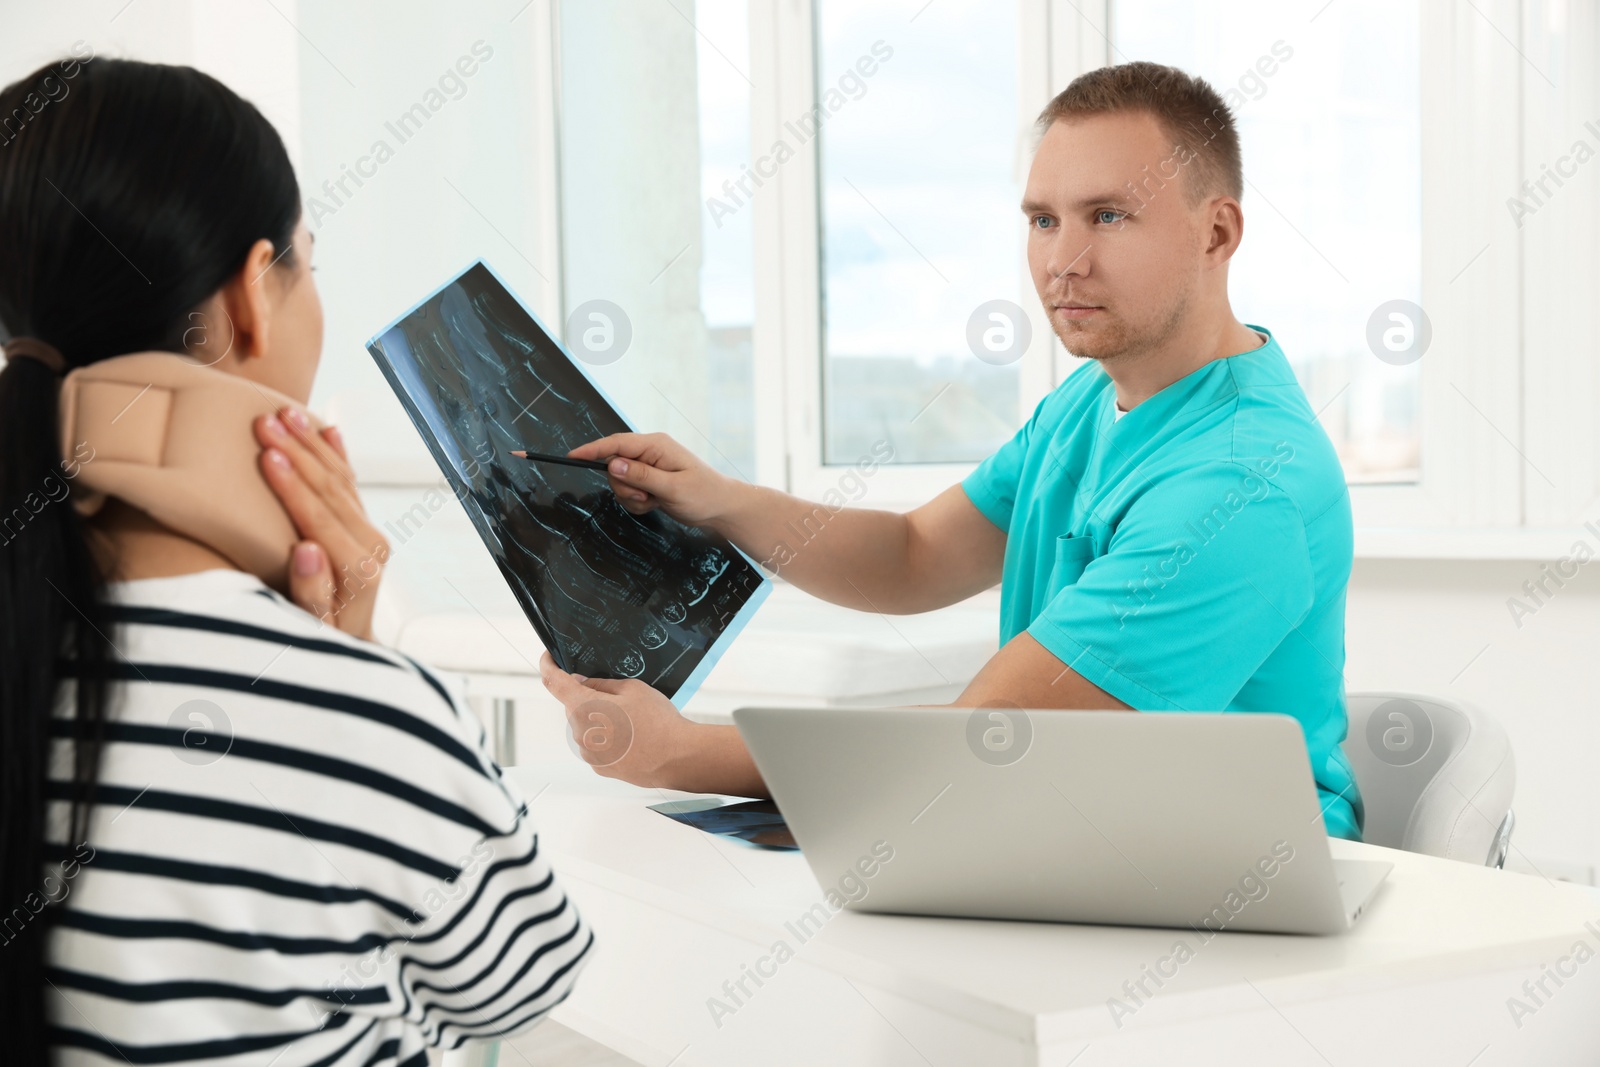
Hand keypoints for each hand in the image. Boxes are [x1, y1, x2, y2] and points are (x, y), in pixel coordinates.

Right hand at [255, 407, 388, 639]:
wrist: (351, 648)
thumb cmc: (322, 641)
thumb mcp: (312, 627)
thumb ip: (311, 590)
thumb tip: (307, 548)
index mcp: (358, 566)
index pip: (318, 517)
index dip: (292, 485)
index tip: (267, 453)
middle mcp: (371, 544)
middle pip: (330, 489)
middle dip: (297, 451)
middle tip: (266, 419)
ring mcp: (370, 533)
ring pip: (339, 479)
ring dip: (311, 443)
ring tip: (285, 412)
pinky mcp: (364, 528)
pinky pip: (349, 483)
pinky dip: (338, 453)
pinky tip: (328, 427)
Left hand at [539, 652, 700, 787]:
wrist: (676, 757)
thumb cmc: (658, 723)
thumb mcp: (632, 688)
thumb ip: (600, 683)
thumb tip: (581, 682)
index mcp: (584, 707)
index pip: (553, 682)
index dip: (548, 665)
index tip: (549, 658)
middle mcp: (580, 732)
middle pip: (574, 706)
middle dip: (589, 697)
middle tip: (619, 698)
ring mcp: (589, 753)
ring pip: (585, 726)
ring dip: (599, 719)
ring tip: (632, 722)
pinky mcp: (599, 766)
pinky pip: (595, 744)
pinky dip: (607, 737)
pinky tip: (631, 737)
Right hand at [565, 431, 735, 525]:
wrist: (720, 507)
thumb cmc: (704, 494)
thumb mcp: (673, 487)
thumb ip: (641, 475)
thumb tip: (613, 464)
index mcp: (656, 446)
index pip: (616, 444)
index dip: (592, 450)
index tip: (572, 456)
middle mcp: (650, 453)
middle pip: (614, 466)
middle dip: (623, 486)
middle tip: (645, 496)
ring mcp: (649, 467)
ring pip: (620, 482)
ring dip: (632, 497)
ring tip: (654, 501)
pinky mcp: (649, 480)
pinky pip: (629, 492)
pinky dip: (638, 502)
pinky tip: (655, 504)